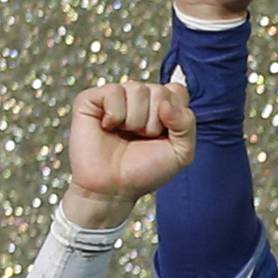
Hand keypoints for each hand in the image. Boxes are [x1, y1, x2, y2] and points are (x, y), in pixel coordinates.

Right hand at [64, 82, 196, 227]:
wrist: (114, 187)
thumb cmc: (145, 170)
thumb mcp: (181, 153)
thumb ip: (186, 125)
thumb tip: (165, 103)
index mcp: (161, 107)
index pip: (177, 90)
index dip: (176, 113)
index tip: (166, 133)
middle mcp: (139, 98)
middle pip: (160, 90)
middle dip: (156, 122)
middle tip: (142, 138)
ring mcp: (115, 96)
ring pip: (138, 89)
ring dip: (136, 121)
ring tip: (125, 134)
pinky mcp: (91, 98)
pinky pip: (114, 92)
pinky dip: (116, 116)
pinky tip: (108, 127)